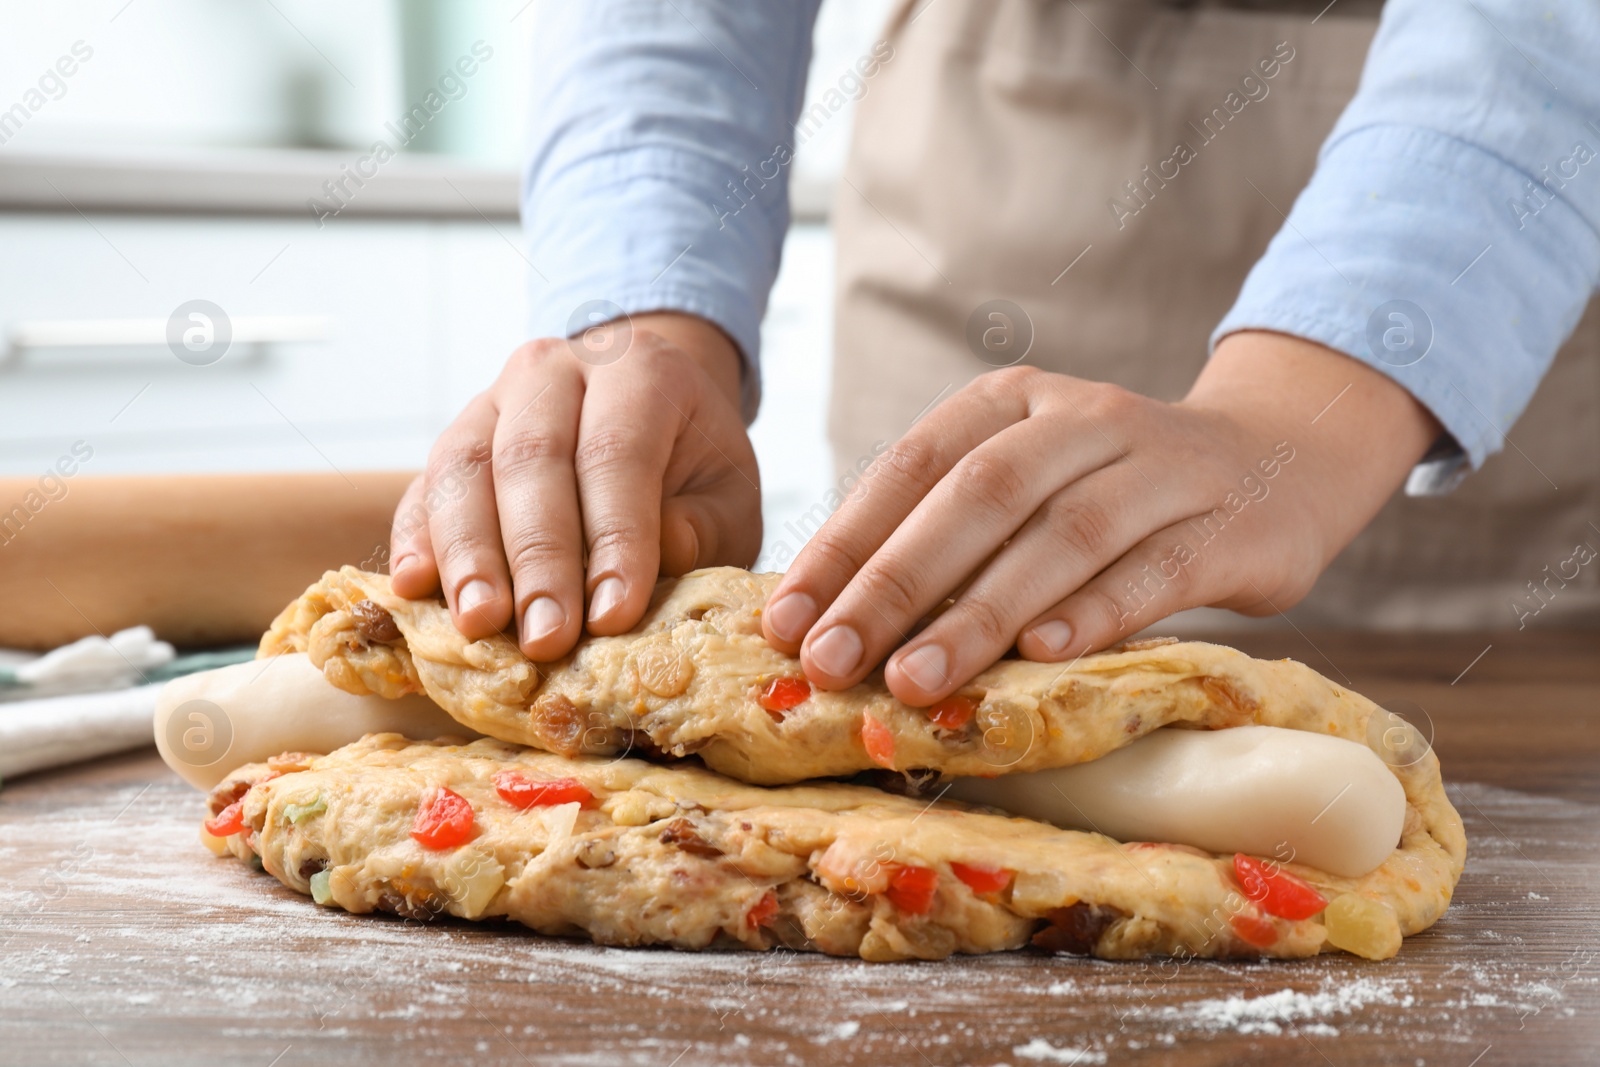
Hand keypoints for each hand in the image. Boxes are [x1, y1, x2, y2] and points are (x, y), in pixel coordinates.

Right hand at [390, 312, 760, 658]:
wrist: (648, 406)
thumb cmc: (693, 463)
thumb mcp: (728, 492)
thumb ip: (705, 525)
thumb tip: (666, 554)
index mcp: (639, 371)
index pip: (618, 453)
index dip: (614, 538)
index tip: (612, 616)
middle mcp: (555, 370)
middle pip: (531, 459)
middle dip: (537, 558)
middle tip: (544, 637)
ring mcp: (492, 399)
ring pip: (464, 468)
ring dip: (468, 554)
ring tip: (479, 624)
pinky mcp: (453, 439)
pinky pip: (422, 485)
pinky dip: (416, 538)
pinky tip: (414, 587)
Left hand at [761, 331, 1440, 704]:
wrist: (1277, 456)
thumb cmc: (1112, 490)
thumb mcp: (1025, 482)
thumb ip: (946, 533)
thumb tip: (829, 619)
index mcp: (1010, 402)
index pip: (910, 466)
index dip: (843, 543)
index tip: (787, 621)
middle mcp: (1082, 419)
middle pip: (976, 497)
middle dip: (894, 584)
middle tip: (831, 661)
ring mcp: (1161, 468)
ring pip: (1061, 536)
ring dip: (982, 612)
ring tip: (916, 679)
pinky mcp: (1227, 526)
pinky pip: (1154, 570)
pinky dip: (1095, 612)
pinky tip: (1040, 657)